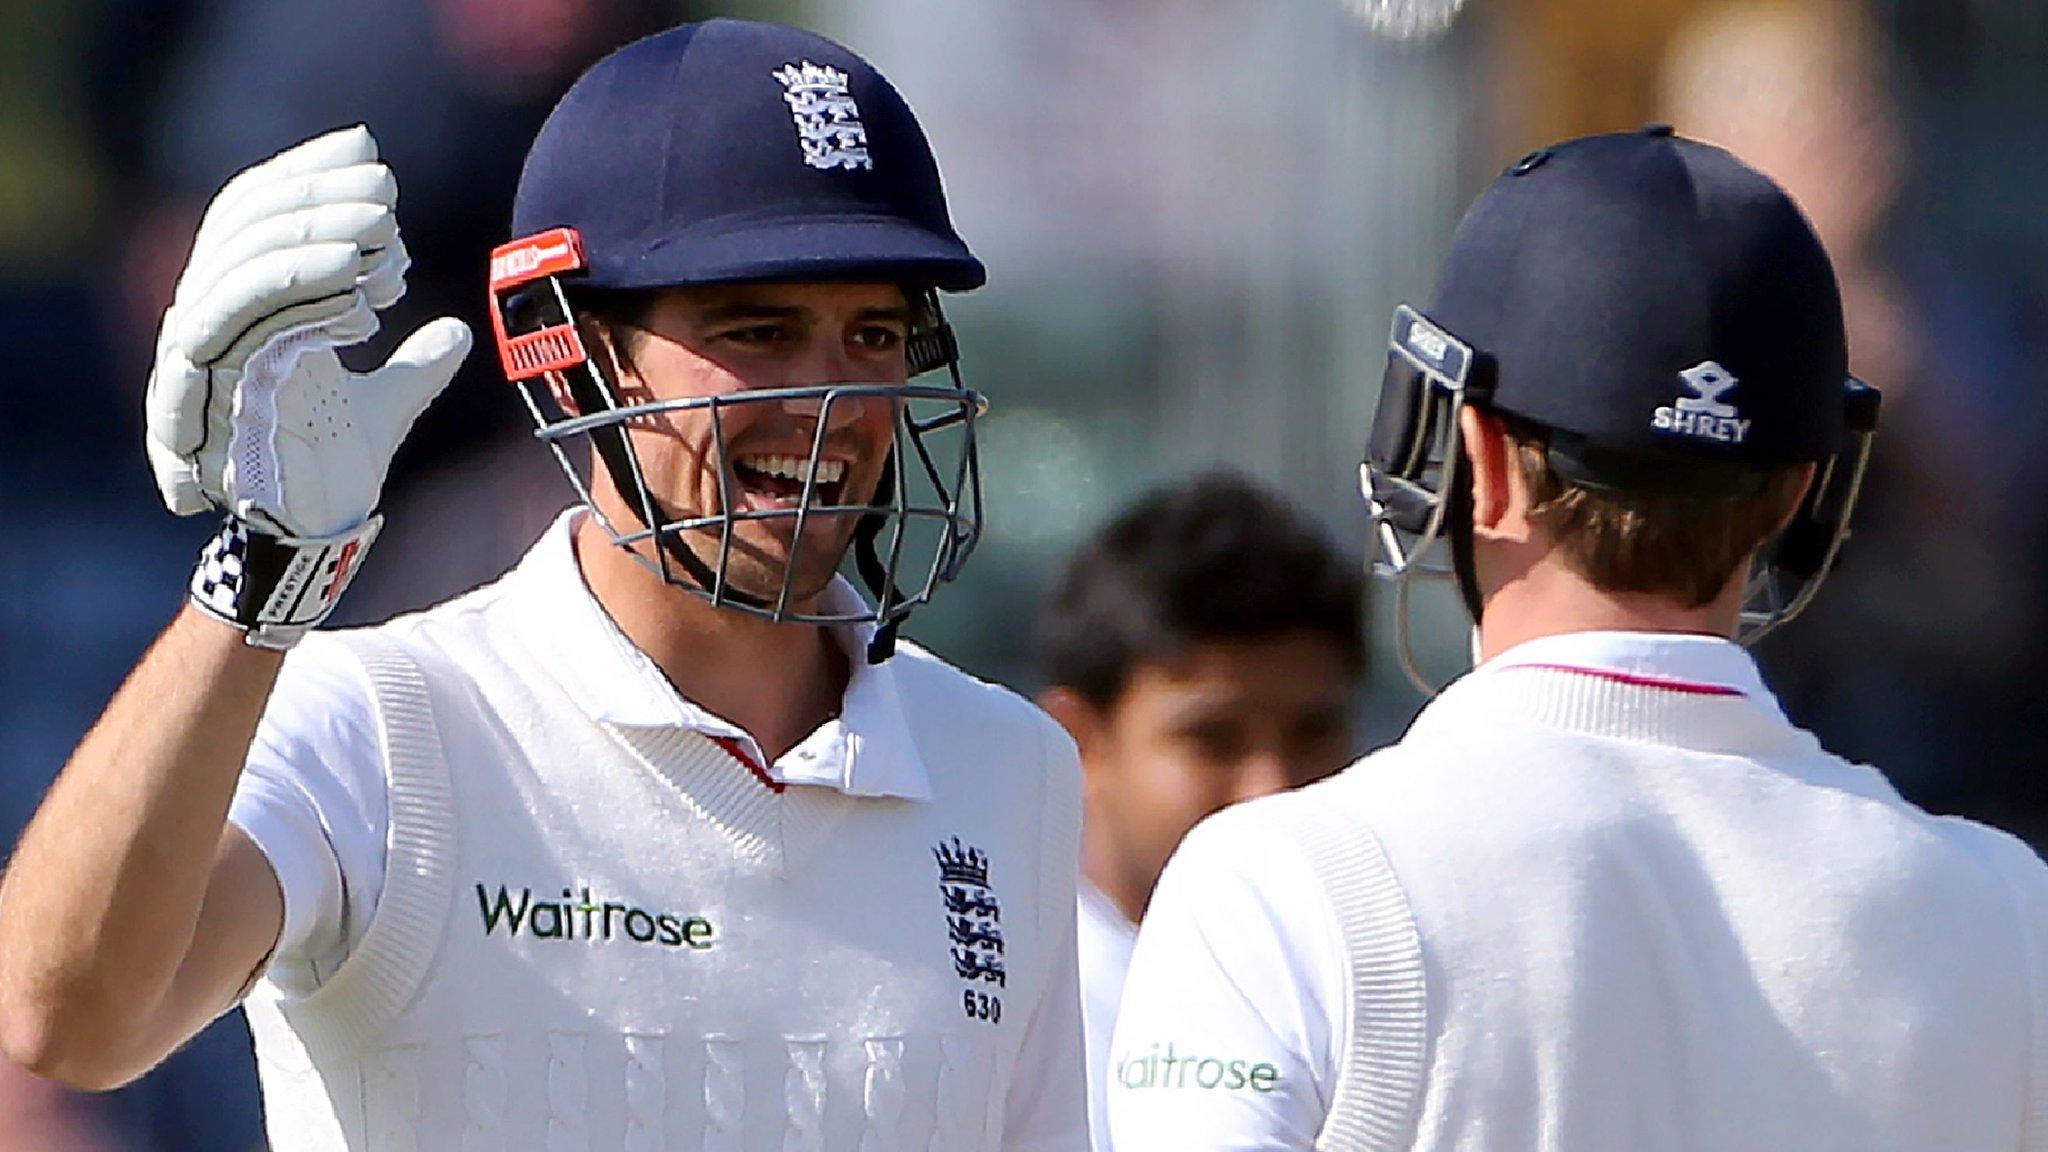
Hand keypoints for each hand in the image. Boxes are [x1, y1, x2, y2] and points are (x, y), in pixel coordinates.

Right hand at [144, 124, 471, 539]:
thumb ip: (419, 365)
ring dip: (313, 237)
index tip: (366, 147)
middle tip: (388, 187)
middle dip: (317, 196)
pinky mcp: (208, 392)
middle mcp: (211, 322)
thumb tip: (461, 330)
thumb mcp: (389, 404)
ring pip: (241, 266)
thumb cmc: (334, 475)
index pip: (255, 215)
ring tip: (385, 233)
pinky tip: (361, 293)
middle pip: (245, 227)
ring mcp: (203, 355)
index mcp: (244, 313)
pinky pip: (240, 320)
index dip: (304, 175)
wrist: (314, 539)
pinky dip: (298, 293)